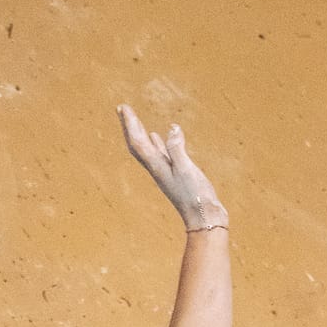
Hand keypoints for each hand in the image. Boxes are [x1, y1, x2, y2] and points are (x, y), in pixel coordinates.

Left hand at [118, 106, 227, 232]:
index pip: (138, 142)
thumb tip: (172, 128)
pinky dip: (155, 143)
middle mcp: (157, 169)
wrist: (204, 218)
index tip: (123, 107)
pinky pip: (160, 154)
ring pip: (147, 149)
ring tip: (134, 121)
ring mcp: (165, 172)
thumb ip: (177, 149)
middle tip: (122, 109)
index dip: (130, 124)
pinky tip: (157, 136)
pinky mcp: (175, 174)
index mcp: (157, 167)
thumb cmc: (196, 196)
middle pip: (137, 145)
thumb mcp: (187, 169)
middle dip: (129, 126)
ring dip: (139, 133)